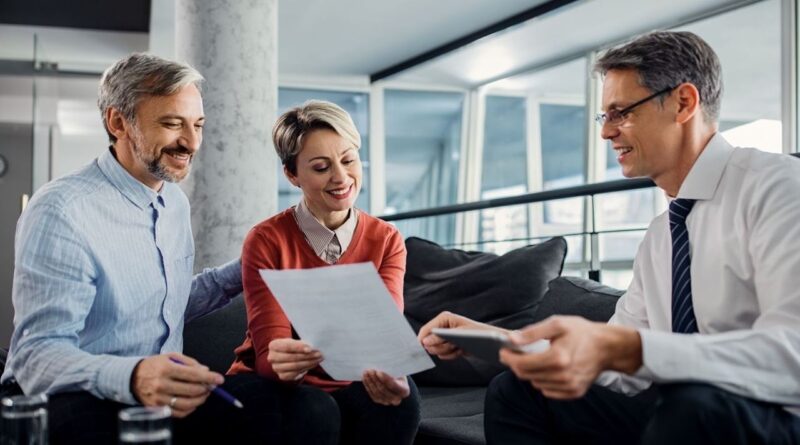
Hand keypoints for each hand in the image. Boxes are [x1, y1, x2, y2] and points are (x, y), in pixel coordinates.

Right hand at [132, 353, 222, 417]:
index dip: (209, 377)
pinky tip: (193, 402)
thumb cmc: (155, 365)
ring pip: (187, 404)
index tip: (220, 379)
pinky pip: (179, 413)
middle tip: (211, 386)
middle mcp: (162, 384)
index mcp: (166, 368)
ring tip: (204, 394)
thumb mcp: (171, 356)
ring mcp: (158, 398)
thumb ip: (190, 363)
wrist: (132, 377)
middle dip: (206, 389)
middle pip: (192, 390)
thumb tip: (206, 370)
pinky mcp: (157, 408)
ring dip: (200, 400)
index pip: (193, 374)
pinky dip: (190, 409)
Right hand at [267, 338, 322, 380]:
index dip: (299, 348)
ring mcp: (276, 368)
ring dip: (309, 363)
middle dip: (308, 356)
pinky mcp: (282, 376)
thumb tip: (312, 349)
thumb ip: (301, 344)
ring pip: (295, 366)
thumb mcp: (295, 341)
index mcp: (273, 345)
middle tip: (319, 354)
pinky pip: (295, 373)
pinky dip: (306, 369)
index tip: (310, 349)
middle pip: (292, 358)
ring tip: (318, 359)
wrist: (286, 355)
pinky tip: (313, 364)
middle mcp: (272, 357)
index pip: (287, 347)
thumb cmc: (292, 346)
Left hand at [362, 370, 409, 405]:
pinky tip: (365, 377)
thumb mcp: (397, 370)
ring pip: (377, 393)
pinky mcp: (379, 400)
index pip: (395, 386)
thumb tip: (382, 364)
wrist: (394, 377)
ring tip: (366, 372)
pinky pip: (372, 394)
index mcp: (404, 390)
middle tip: (371, 370)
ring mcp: (387, 401)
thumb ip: (392, 369)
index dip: (386, 379)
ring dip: (370, 382)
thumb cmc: (396, 372)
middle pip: (384, 390)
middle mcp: (397, 399)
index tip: (379, 372)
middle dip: (376, 379)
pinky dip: (368, 385)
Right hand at [417, 311, 503, 359]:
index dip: (423, 340)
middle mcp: (443, 326)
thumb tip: (425, 342)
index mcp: (443, 318)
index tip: (425, 349)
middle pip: (429, 342)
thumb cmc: (478, 334)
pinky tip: (460, 350)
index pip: (426, 330)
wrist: (490, 343)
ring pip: (436, 350)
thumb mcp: (459, 335)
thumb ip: (440, 338)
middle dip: (440, 347)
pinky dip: (452, 355)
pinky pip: (443, 355)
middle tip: (452, 344)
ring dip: (447, 351)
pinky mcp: (449, 344)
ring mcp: (445, 336)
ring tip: (458, 347)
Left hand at [500, 316, 641, 399]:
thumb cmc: (581, 332)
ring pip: (535, 384)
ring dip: (530, 372)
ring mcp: (569, 386)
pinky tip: (548, 369)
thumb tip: (512, 339)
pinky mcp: (574, 392)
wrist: (607, 347)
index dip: (508, 358)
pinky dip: (543, 381)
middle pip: (526, 375)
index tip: (503, 352)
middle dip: (516, 364)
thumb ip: (532, 333)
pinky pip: (548, 391)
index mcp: (557, 358)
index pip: (522, 364)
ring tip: (535, 359)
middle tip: (514, 354)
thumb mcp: (557, 324)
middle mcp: (563, 376)